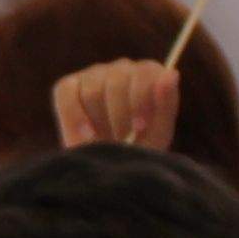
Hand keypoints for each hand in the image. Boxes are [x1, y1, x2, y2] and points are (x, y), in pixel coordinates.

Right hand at [53, 57, 182, 152]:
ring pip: (93, 91)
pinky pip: (67, 93)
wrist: (111, 169)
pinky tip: (87, 137)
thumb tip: (171, 73)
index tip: (139, 128)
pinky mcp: (68, 87)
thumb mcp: (158, 133)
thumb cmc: (139, 149)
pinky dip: (75, 117)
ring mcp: (94, 75)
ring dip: (100, 122)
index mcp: (148, 74)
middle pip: (117, 81)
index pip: (143, 73)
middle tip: (122, 140)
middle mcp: (121, 69)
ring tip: (107, 143)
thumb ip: (166, 104)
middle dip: (120, 116)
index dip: (140, 100)